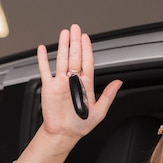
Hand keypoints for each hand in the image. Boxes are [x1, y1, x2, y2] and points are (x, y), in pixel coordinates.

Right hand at [36, 24, 122, 151]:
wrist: (64, 134)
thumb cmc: (81, 125)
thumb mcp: (100, 111)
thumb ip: (109, 95)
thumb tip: (119, 82)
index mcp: (86, 85)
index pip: (87, 63)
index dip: (87, 49)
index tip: (86, 38)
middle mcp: (73, 81)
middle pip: (75, 57)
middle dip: (75, 42)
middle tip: (75, 28)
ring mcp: (60, 82)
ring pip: (62, 60)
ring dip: (63, 46)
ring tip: (64, 33)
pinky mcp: (49, 87)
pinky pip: (45, 70)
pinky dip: (43, 59)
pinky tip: (43, 49)